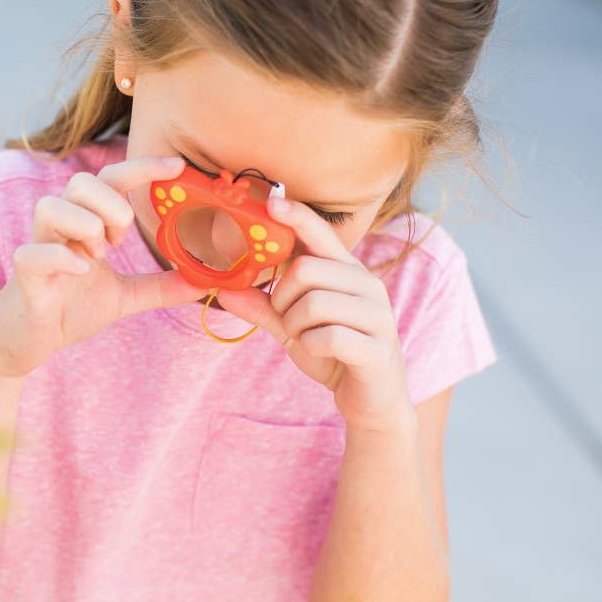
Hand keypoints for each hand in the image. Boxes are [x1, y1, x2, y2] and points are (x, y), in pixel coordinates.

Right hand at [0, 155, 211, 378]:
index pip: (111, 179)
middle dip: (111, 207)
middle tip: (120, 241)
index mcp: (83, 224)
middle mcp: (58, 228)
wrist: (26, 343)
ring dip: (85, 228)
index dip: (141, 167)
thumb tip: (203, 283)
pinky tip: (81, 272)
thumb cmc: (68, 309)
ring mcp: (38, 248)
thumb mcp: (124, 297)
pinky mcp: (24, 276)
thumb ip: (159, 287)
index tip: (176, 166)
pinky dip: (63, 259)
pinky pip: (35, 253)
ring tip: (95, 257)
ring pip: (51, 206)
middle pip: (81, 182)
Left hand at [213, 196, 413, 431]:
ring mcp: (377, 316)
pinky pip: (328, 336)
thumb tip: (223, 290)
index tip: (272, 200)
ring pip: (314, 303)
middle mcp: (367, 286)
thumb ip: (263, 307)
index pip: (321, 234)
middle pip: (305, 269)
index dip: (297, 216)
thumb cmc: (332, 354)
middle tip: (287, 319)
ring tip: (304, 338)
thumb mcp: (292, 327)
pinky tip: (318, 353)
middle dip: (281, 298)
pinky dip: (310, 346)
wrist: (371, 401)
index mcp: (347, 272)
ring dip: (295, 326)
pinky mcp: (377, 348)